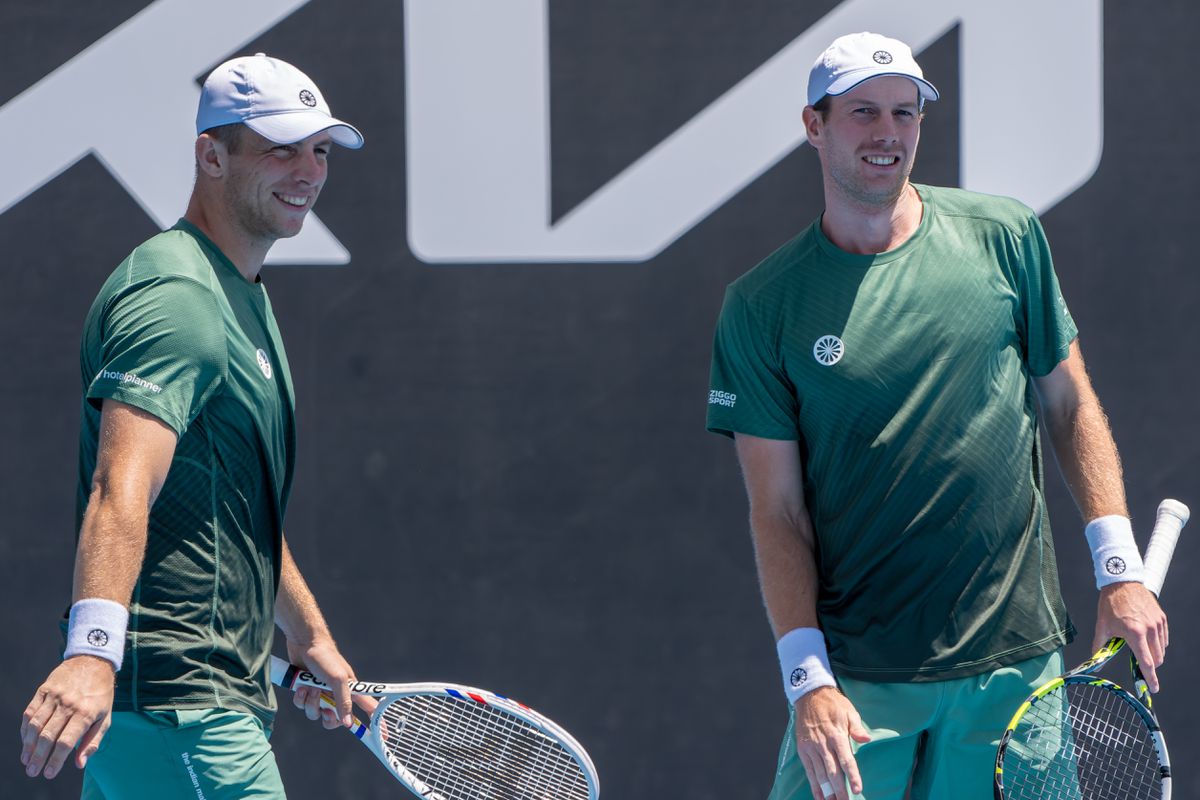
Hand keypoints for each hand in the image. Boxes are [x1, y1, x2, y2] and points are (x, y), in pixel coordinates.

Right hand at [20, 656, 114, 778]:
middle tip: (32, 771)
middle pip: (48, 736)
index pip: (66, 742)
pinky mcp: (44, 690)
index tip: (48, 773)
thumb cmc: (100, 695)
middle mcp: (69, 704)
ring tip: (26, 760)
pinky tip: (25, 741)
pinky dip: (25, 729)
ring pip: (36, 725)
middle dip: (38, 757)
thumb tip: (79, 764)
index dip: (55, 760)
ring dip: (28, 745)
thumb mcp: (105, 717)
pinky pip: (30, 712)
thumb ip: (93, 742)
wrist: (93, 662)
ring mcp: (55, 696)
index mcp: (86, 713)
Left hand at [285, 640, 377, 729]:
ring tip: (310, 688)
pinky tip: (300, 686)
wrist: (304, 644)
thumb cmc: (326, 658)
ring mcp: (321, 693)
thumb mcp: (338, 680)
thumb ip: (344, 702)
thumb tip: (348, 724)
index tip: (384, 736)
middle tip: (326, 709)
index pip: (369, 708)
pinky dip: (300, 698)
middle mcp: (337, 694)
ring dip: (311, 703)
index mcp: (352, 690)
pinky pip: (302, 706)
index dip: (377, 722)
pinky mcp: (306, 691)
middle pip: (336, 720)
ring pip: (316, 714)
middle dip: (328, 717)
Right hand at [793, 686, 870, 799]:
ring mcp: (812, 748)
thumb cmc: (833, 705)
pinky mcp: (804, 750)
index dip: (852, 776)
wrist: (809, 696)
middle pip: (832, 771)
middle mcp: (823, 744)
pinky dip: (814, 785)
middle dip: (839, 790)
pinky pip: (809, 771)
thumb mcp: (849, 712)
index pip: (846, 760)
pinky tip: (819, 796)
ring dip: (827, 791)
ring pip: (820, 774)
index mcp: (837, 735)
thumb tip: (866, 739)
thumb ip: (857, 728)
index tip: (857, 789)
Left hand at [1094, 581, 1167, 691]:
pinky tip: (1146, 639)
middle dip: (1149, 665)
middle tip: (1138, 662)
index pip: (1146, 662)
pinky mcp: (1162, 619)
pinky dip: (1157, 644)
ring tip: (1139, 645)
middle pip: (1156, 659)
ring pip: (1161, 650)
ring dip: (1153, 654)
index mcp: (1134, 633)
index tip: (1153, 688)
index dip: (1150, 678)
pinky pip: (1164, 639)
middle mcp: (1149, 629)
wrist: (1122, 582)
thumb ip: (1099, 645)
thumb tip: (1095, 659)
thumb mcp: (1102, 625)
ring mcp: (1158, 624)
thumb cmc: (1110, 604)